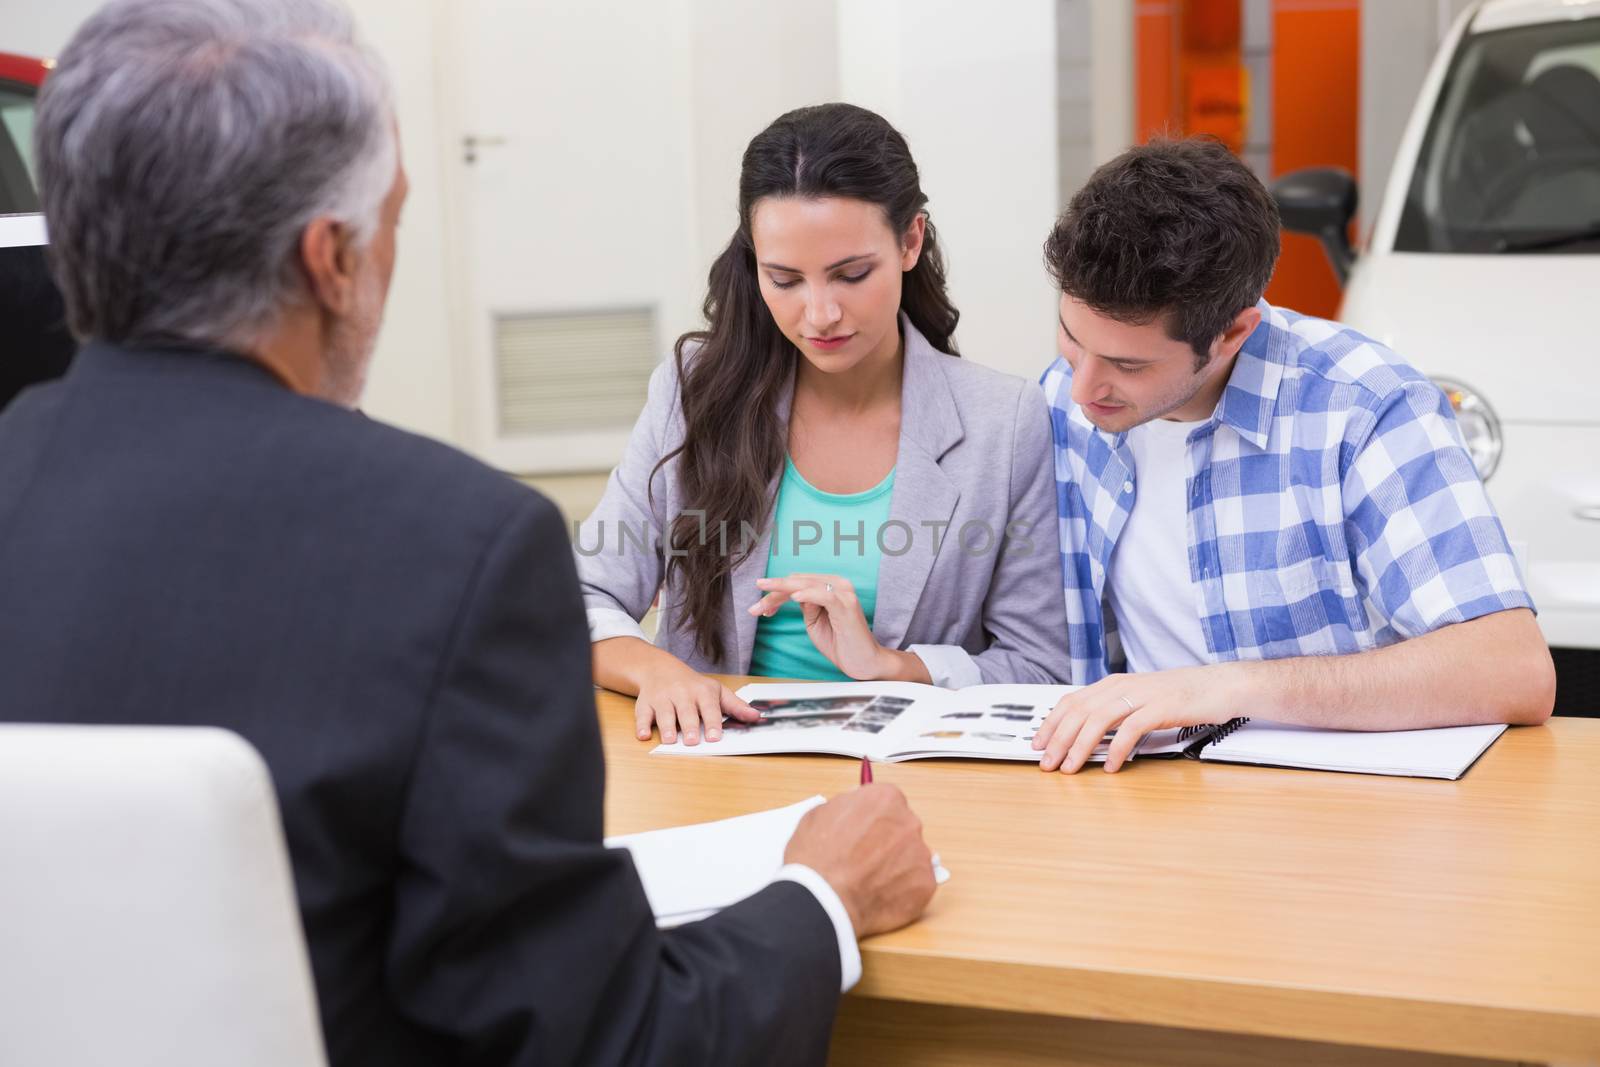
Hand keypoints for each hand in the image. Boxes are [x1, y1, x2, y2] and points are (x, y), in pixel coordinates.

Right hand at [634, 659, 760, 744]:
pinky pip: (642, 714)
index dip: (713, 723)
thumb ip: (735, 706)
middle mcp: (682, 694)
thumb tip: (757, 717)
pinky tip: (643, 735)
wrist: (659, 668)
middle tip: (693, 741)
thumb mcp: (716, 691)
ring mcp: (662, 698)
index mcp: (702, 692)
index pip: (709, 708)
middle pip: (686, 712)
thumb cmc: (692, 685)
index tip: (715, 737)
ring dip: (667, 727)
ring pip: (664, 713)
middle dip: (689, 726)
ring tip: (671, 741)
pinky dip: (641, 725)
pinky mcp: (645, 703)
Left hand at [749, 574, 901, 679]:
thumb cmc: (840, 643)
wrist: (864, 663)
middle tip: (753, 608)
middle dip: (773, 592)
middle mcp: (838, 584)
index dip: (775, 593)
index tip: (759, 608)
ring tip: (764, 604)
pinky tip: (792, 597)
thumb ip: (805, 605)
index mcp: (830, 585)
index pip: (797, 582)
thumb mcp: (815, 621)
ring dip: (782, 592)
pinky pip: (824, 594)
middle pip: (798, 580)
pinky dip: (807, 594)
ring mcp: (843, 593)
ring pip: (807, 583)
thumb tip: (790, 594)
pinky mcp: (847, 605)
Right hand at [784, 783, 936, 936]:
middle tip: (865, 860)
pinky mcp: (925, 884)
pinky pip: (916, 884)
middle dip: (886, 842)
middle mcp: (909, 821)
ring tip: (869, 882)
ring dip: (895, 867)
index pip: (888, 803)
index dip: (873, 820)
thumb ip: (846, 808)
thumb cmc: (816, 858)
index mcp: (885, 799)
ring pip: (911, 857)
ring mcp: (920, 854)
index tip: (865, 833)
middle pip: (902, 828)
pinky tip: (879, 897)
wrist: (823, 899)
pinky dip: (901, 891)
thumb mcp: (819, 815)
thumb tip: (854, 812)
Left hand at [1031, 664, 1245, 772]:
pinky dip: (1117, 749)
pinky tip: (1111, 767)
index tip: (1038, 744)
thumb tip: (1086, 735)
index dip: (1051, 724)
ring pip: (1098, 720)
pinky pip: (1131, 729)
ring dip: (1080, 747)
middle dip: (1058, 740)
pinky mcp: (1161, 707)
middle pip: (1078, 712)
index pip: (1071, 702)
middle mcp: (1122, 686)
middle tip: (1047, 763)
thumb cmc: (1179, 696)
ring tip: (1070, 768)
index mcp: (1113, 684)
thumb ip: (1114, 712)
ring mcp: (1141, 695)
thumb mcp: (1138, 699)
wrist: (1219, 685)